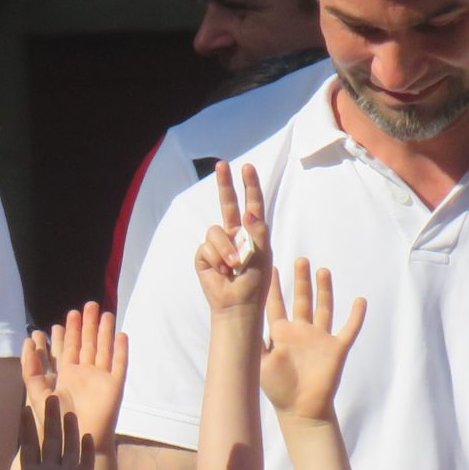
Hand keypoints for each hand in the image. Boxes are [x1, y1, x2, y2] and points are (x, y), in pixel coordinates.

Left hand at [0, 395, 94, 469]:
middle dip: (51, 420)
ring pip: (69, 448)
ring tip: (70, 411)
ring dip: (69, 431)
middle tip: (52, 397)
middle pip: (50, 441)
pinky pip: (85, 465)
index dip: (27, 427)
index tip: (24, 408)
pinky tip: (86, 436)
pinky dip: (86, 451)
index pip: (29, 446)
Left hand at [25, 302, 128, 435]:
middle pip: (88, 343)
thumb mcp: (37, 393)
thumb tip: (27, 343)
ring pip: (104, 349)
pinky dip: (121, 350)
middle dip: (88, 325)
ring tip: (106, 312)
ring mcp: (101, 379)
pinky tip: (121, 335)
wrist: (76, 441)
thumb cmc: (55, 422)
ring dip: (105, 331)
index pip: (69, 348)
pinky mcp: (114, 386)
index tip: (69, 315)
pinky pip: (119, 364)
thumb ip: (31, 369)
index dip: (70, 331)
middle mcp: (85, 374)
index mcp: (68, 375)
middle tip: (89, 305)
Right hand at [193, 161, 271, 316]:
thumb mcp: (263, 257)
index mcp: (252, 234)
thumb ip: (258, 233)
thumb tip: (249, 213)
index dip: (249, 186)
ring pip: (215, 231)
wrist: (238, 305)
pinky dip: (215, 259)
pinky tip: (222, 272)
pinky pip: (206, 246)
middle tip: (221, 165)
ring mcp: (219, 245)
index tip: (247, 168)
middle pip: (227, 204)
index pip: (252, 205)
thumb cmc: (255, 284)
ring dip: (225, 249)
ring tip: (233, 266)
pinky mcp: (205, 255)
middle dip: (225, 184)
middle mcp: (235, 235)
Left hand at [260, 258, 366, 423]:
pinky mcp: (336, 349)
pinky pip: (348, 329)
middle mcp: (301, 332)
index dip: (274, 287)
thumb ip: (256, 342)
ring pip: (324, 308)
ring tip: (323, 270)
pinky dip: (355, 316)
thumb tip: (246, 320)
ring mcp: (320, 339)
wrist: (301, 410)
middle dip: (301, 281)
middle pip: (302, 300)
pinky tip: (360, 300)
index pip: (276, 305)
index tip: (271, 267)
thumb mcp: (260, 364)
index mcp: (282, 334)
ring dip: (324, 290)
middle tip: (300, 260)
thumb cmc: (278, 390)